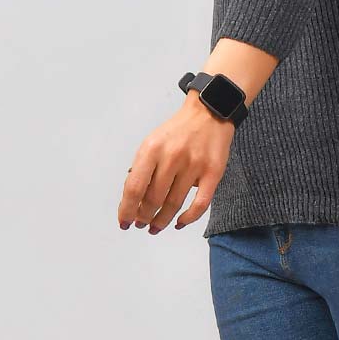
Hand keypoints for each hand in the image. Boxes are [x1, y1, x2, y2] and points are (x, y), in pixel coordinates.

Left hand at [117, 93, 235, 234]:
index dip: (127, 210)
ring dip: (162, 221)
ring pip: (174, 204)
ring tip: (156, 226)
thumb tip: (132, 201)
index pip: (134, 188)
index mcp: (152, 148)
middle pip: (153, 199)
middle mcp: (172, 156)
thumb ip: (141, 169)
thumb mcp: (152, 142)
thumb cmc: (178, 131)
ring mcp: (194, 165)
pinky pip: (200, 203)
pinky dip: (188, 218)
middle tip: (141, 223)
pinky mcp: (213, 172)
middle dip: (144, 216)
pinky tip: (179, 222)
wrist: (209, 113)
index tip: (124, 221)